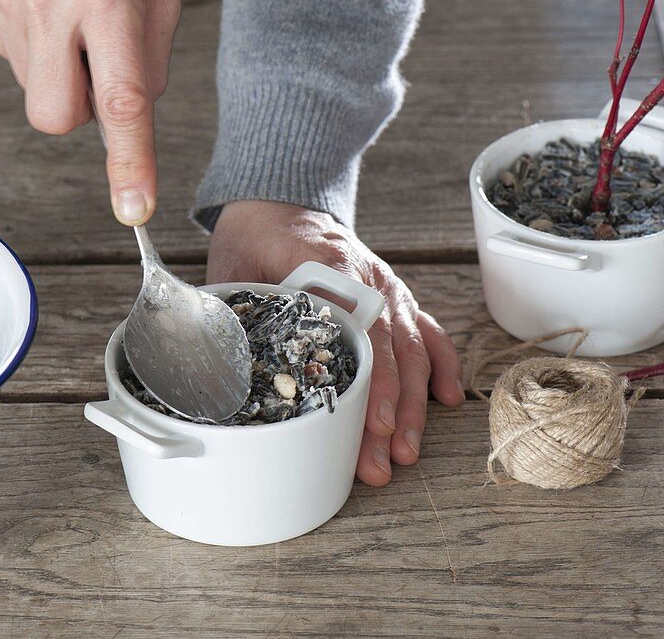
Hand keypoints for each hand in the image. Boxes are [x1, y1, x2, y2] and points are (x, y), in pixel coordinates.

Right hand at [0, 0, 179, 224]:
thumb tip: (122, 131)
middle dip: (76, 108)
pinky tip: (39, 2)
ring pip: (31, 89)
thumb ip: (148, 71)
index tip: (133, 208)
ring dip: (54, 68)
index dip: (128, 161)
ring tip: (67, 15)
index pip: (122, 100)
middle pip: (55, 117)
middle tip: (92, 61)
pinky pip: (3, 55)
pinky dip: (27, 42)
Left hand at [208, 200, 464, 485]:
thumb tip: (217, 368)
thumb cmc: (254, 240)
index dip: (372, 381)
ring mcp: (386, 288)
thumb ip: (234, 312)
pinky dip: (440, 364)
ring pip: (413, 348)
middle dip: (393, 411)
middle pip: (392, 350)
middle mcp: (368, 279)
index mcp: (330, 267)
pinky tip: (447, 400)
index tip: (376, 424)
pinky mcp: (393, 297)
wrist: (277, 202)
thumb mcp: (235, 268)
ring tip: (406, 452)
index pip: (363, 330)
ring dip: (414, 403)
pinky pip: (426, 330)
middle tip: (386, 461)